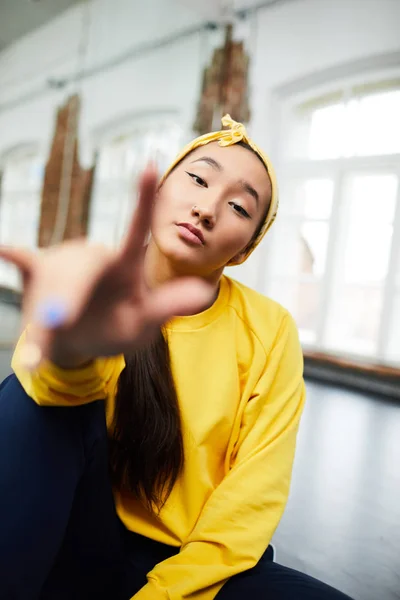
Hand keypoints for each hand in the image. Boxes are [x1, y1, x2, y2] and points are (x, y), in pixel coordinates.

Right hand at [0, 165, 212, 367]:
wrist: (83, 341)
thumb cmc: (119, 330)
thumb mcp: (145, 324)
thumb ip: (169, 306)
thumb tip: (205, 292)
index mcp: (125, 268)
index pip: (136, 232)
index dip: (143, 199)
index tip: (150, 164)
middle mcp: (96, 259)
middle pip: (82, 262)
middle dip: (69, 290)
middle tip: (58, 319)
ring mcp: (67, 266)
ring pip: (53, 274)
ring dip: (43, 305)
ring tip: (45, 340)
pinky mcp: (39, 274)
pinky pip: (25, 261)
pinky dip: (15, 256)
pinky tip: (5, 248)